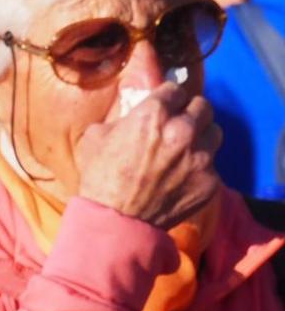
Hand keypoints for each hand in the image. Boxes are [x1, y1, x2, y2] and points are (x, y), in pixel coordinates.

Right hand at [75, 84, 221, 228]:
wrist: (117, 220)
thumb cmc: (100, 177)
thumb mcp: (96, 137)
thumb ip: (121, 119)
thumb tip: (132, 114)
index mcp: (154, 114)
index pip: (175, 90)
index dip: (168, 98)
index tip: (164, 105)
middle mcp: (183, 130)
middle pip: (203, 107)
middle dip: (190, 112)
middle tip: (179, 123)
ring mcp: (201, 157)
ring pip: (214, 133)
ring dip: (201, 137)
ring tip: (186, 148)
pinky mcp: (211, 181)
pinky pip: (212, 165)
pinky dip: (199, 168)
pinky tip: (181, 177)